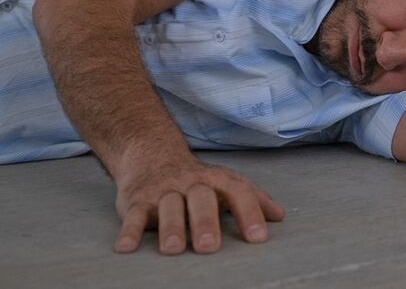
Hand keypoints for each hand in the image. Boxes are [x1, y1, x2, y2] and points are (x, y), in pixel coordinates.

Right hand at [113, 153, 284, 254]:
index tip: (258, 238)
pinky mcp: (137, 200)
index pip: (237, 192)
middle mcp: (192, 183)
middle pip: (201, 198)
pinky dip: (129, 231)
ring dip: (170, 227)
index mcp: (217, 180)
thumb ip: (252, 199)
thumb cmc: (197, 180)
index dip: (249, 213)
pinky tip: (126, 248)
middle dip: (205, 222)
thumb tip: (279, 216)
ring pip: (168, 206)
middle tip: (209, 247)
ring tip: (173, 249)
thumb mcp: (225, 183)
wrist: (152, 155)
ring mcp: (164, 191)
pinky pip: (133, 215)